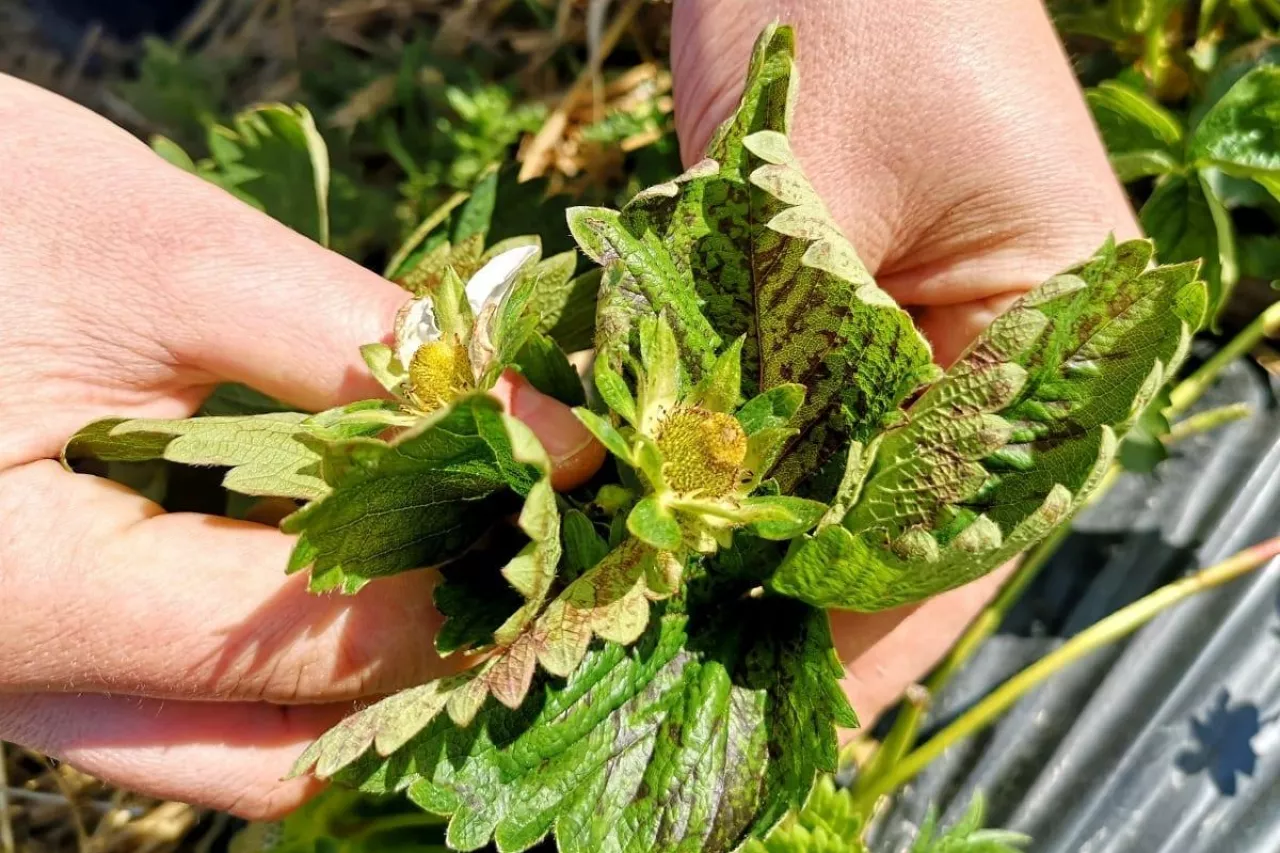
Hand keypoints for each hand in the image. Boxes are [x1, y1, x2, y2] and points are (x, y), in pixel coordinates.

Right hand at [0, 74, 600, 817]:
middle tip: (531, 548)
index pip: (313, 648)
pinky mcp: (40, 640)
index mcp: (23, 602)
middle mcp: (8, 684)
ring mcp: (19, 679)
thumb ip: (367, 357)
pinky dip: (292, 644)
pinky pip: (189, 698)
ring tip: (465, 547)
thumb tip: (552, 442)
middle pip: (280, 747)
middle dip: (426, 656)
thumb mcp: (166, 257)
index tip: (574, 509)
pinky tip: (365, 549)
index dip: (469, 583)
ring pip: (234, 744)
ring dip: (363, 666)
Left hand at [672, 0, 1137, 725]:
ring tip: (665, 617)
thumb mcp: (812, 183)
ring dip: (756, 537)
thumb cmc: (858, 4)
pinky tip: (663, 511)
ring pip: (841, 478)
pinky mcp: (848, 312)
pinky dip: (733, 462)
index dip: (869, 631)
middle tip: (690, 676)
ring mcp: (924, 335)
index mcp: (1059, 333)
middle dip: (795, 595)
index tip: (780, 708)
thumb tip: (720, 515)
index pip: (963, 527)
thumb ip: (781, 353)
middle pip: (901, 521)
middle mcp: (1005, 354)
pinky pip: (795, 417)